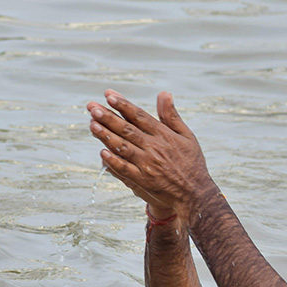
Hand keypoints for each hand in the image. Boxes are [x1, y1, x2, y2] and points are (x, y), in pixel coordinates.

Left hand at [87, 90, 218, 220]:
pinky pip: (125, 169)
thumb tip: (164, 93)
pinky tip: (101, 152)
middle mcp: (155, 148)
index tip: (109, 95)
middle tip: (92, 107)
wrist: (195, 193)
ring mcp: (148, 165)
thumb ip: (172, 115)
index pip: (140, 116)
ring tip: (92, 124)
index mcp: (164, 135)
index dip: (123, 105)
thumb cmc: (191, 162)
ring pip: (123, 147)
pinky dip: (113, 161)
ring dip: (106, 135)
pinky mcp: (143, 180)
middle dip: (108, 117)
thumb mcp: (187, 136)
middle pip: (127, 129)